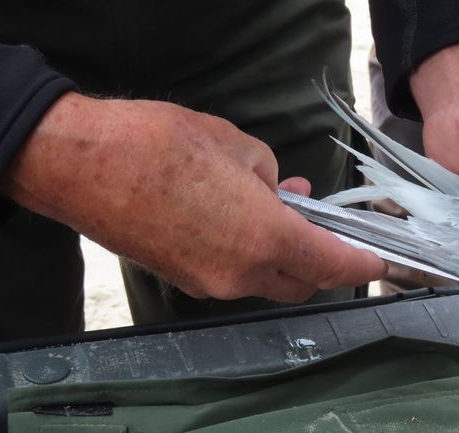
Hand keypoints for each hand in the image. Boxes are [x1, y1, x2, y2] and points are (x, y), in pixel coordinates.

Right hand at [1, 92, 385, 302]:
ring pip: (266, 280)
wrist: (81, 164)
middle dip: (322, 263)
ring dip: (284, 256)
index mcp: (264, 238)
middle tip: (327, 230)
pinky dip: (250, 256)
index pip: (330, 265)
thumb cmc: (161, 144)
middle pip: (301, 282)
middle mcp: (240, 272)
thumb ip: (272, 177)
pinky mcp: (182, 278)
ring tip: (280, 209)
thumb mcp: (236, 144)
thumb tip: (279, 193)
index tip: (377, 260)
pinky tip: (242, 219)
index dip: (359, 264)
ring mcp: (208, 283)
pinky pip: (233, 275)